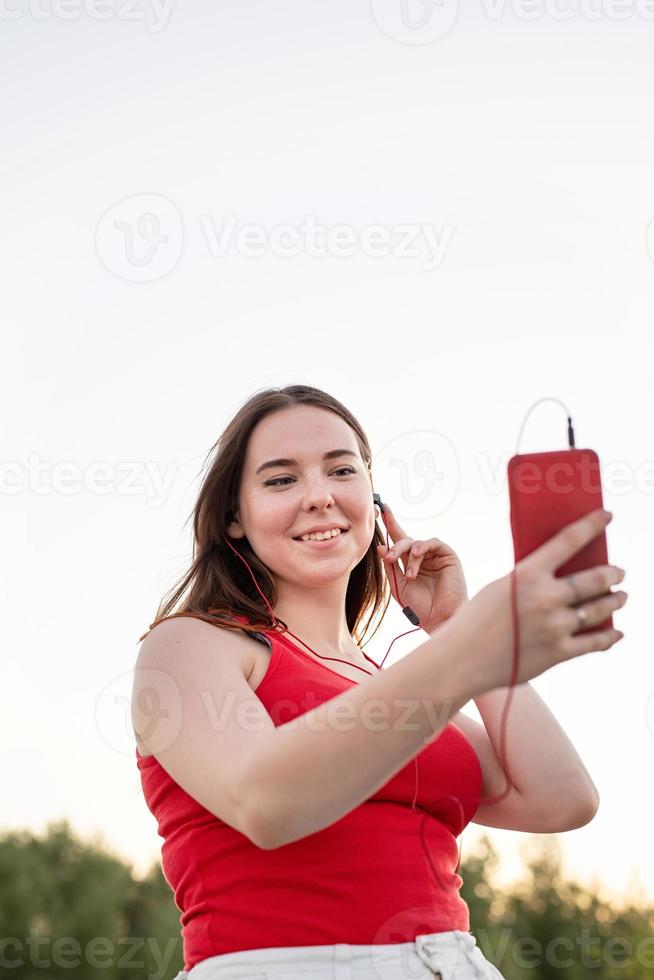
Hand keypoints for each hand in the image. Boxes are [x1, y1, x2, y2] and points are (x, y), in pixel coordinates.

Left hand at [376, 503, 467, 632]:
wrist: (439, 618)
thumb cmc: (419, 606)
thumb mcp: (398, 585)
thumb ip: (390, 566)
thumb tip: (381, 547)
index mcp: (410, 563)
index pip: (399, 540)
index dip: (390, 525)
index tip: (381, 507)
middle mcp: (422, 557)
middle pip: (405, 541)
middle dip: (395, 547)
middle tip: (389, 558)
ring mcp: (435, 556)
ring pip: (416, 542)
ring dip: (408, 554)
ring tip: (409, 575)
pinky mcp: (448, 555)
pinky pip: (433, 542)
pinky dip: (422, 547)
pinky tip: (417, 556)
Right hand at [447, 508, 627, 691]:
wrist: (461, 659)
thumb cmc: (476, 620)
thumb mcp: (500, 588)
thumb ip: (531, 580)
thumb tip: (564, 577)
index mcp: (527, 574)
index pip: (569, 541)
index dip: (592, 525)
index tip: (607, 516)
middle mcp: (545, 598)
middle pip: (595, 579)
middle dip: (612, 573)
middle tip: (619, 572)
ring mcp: (555, 626)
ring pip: (600, 609)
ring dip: (615, 601)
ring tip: (621, 597)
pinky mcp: (558, 652)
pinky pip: (595, 642)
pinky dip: (609, 636)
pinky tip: (616, 632)